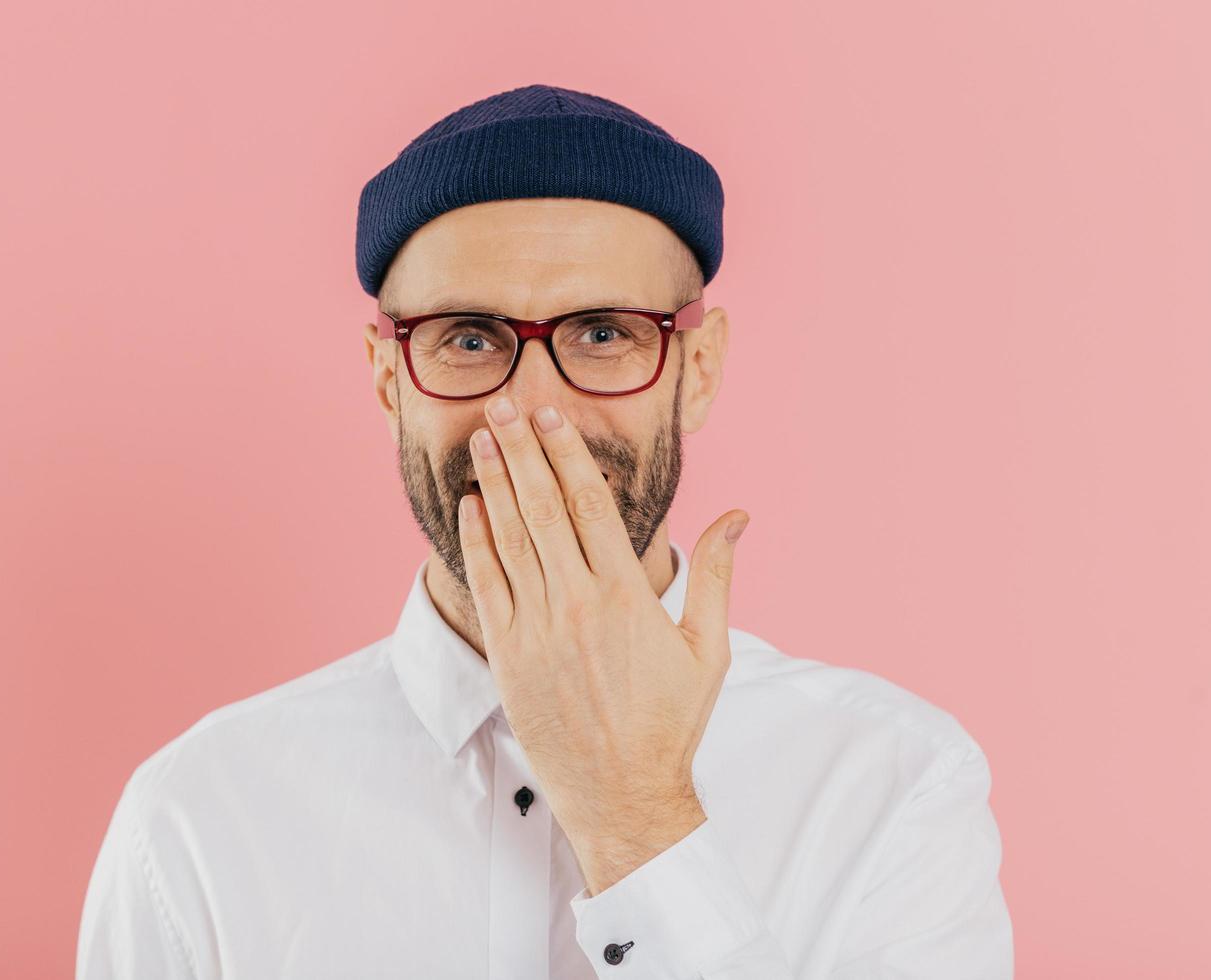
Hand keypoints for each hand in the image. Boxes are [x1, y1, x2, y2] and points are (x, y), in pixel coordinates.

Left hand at [458, 393, 748, 889]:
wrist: (623, 796)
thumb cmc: (671, 723)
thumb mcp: (708, 649)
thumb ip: (717, 574)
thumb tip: (739, 516)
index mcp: (626, 595)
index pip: (589, 502)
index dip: (567, 453)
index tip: (551, 416)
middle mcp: (575, 603)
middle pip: (542, 507)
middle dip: (520, 451)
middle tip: (504, 406)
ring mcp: (536, 629)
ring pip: (510, 538)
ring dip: (494, 483)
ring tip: (481, 439)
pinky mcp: (508, 655)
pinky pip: (487, 584)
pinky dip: (476, 541)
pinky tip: (471, 506)